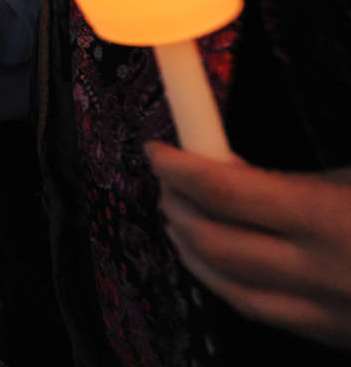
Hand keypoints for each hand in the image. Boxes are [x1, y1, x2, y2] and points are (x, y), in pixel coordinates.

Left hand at [146, 141, 350, 349]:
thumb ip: (289, 177)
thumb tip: (217, 164)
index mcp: (329, 218)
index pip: (224, 193)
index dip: (178, 169)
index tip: (156, 152)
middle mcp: (320, 273)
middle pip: (214, 244)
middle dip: (177, 206)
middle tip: (166, 180)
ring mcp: (325, 313)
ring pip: (227, 287)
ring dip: (189, 247)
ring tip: (176, 215)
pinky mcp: (331, 336)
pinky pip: (258, 311)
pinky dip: (222, 280)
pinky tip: (212, 259)